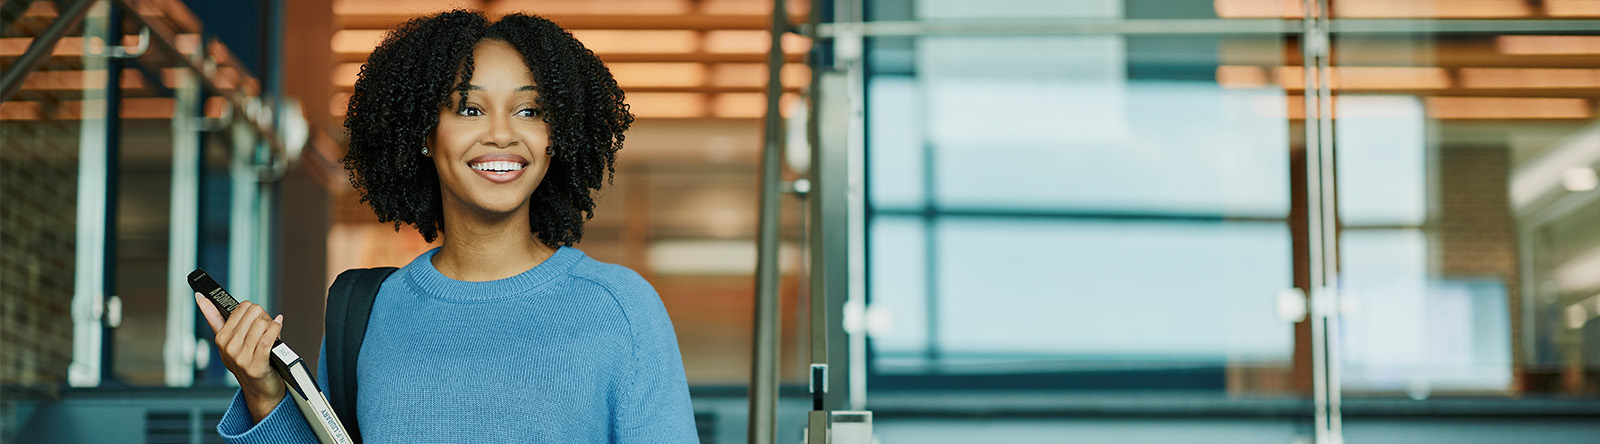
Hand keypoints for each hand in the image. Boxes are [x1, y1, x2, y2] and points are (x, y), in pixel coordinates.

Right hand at [196, 293, 285, 424]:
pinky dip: (276, 329)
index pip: (241, 307)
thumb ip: (215, 319)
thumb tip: (201, 298)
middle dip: (264, 316)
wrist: (260, 390)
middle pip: (253, 312)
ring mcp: (241, 357)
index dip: (253, 311)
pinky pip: (268, 338)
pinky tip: (278, 325)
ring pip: (261, 323)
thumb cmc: (247, 363)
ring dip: (272, 325)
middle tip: (266, 327)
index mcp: (221, 339)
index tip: (255, 318)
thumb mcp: (229, 342)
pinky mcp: (256, 364)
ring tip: (272, 332)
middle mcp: (229, 348)